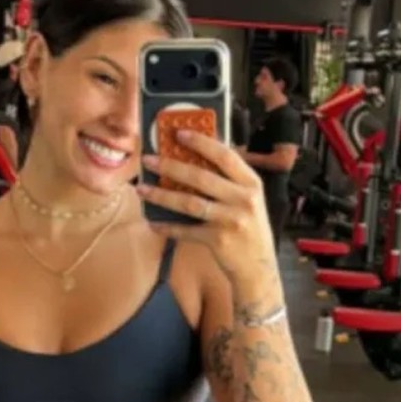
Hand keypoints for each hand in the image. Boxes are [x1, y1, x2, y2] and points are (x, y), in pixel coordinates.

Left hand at [137, 130, 275, 280]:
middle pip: (201, 177)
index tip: (178, 133)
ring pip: (189, 203)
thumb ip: (230, 180)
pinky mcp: (218, 241)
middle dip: (170, 166)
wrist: (259, 268)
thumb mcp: (248, 200)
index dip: (201, 142)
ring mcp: (231, 221)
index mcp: (251, 184)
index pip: (225, 156)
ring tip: (141, 188)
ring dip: (162, 195)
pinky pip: (186, 231)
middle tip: (148, 159)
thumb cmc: (249, 228)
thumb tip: (196, 155)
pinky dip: (168, 227)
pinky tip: (153, 223)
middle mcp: (244, 200)